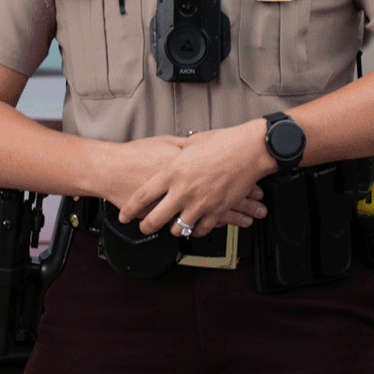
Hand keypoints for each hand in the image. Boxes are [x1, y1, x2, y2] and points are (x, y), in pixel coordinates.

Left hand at [114, 120, 275, 237]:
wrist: (248, 150)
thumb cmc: (222, 142)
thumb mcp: (191, 143)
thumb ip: (176, 153)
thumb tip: (170, 154)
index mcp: (172, 172)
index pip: (143, 196)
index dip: (130, 209)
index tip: (125, 215)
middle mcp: (183, 191)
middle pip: (156, 218)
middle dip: (146, 227)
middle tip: (144, 227)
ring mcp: (200, 203)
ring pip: (178, 228)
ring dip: (173, 229)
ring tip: (171, 226)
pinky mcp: (216, 211)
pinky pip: (202, 229)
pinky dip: (197, 230)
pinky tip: (195, 226)